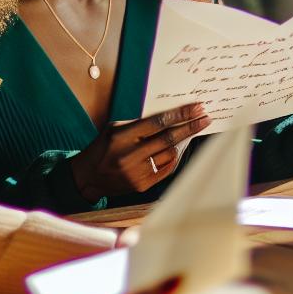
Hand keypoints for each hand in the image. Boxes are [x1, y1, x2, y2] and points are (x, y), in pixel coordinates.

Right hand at [68, 104, 210, 201]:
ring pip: (169, 155)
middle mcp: (129, 156)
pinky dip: (173, 158)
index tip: (196, 108)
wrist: (87, 176)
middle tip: (205, 118)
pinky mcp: (141, 185)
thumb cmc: (103, 147)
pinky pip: (166, 169)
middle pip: (167, 139)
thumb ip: (140, 125)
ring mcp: (135, 173)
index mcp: (121, 136)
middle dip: (190, 127)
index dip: (179, 115)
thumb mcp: (115, 128)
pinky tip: (176, 150)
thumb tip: (171, 118)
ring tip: (188, 132)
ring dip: (182, 143)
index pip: (157, 123)